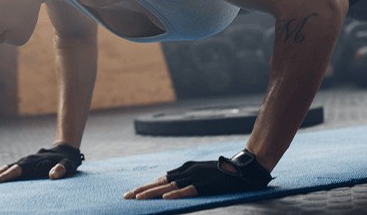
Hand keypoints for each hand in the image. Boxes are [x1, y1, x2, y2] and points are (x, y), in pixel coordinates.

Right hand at [0, 144, 84, 183]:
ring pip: (3, 169)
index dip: (4, 177)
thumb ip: (61, 169)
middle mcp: (24, 162)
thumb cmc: (66, 160)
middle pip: (4, 169)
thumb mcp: (67, 165)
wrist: (64, 149)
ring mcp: (22, 162)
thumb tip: (53, 175)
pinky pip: (6, 169)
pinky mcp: (22, 165)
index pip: (15, 171)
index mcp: (32, 163)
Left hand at [123, 149, 272, 199]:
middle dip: (142, 190)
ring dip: (152, 193)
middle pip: (159, 182)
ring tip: (137, 199)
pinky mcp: (204, 185)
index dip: (146, 186)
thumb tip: (168, 183)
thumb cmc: (220, 170)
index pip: (161, 179)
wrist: (240, 168)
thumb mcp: (199, 170)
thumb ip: (184, 176)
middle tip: (126, 197)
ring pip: (168, 187)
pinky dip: (176, 194)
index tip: (133, 193)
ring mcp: (194, 178)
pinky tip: (165, 198)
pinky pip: (187, 191)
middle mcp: (186, 172)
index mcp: (184, 168)